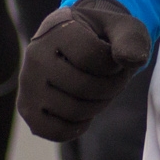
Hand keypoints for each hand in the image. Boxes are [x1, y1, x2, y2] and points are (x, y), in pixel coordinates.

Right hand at [18, 0, 150, 141]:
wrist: (80, 43)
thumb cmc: (105, 36)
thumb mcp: (124, 28)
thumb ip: (132, 40)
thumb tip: (132, 61)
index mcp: (58, 27)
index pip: (91, 57)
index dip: (114, 64)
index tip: (116, 59)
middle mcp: (35, 54)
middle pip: (83, 87)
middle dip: (112, 87)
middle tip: (115, 78)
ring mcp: (28, 83)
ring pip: (73, 111)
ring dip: (99, 105)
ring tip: (101, 89)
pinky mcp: (27, 108)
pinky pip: (57, 132)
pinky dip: (78, 126)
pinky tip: (84, 109)